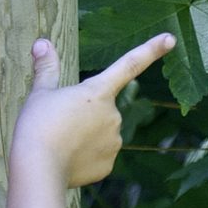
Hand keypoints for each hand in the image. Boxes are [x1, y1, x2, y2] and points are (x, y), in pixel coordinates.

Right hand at [15, 33, 173, 187]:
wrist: (38, 168)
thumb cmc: (37, 125)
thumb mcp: (39, 93)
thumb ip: (46, 68)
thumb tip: (42, 43)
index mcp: (97, 91)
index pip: (129, 65)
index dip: (150, 50)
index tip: (170, 39)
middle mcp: (113, 115)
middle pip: (101, 108)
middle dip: (84, 114)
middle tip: (58, 123)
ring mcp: (113, 141)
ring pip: (100, 133)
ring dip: (84, 135)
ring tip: (59, 142)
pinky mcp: (108, 165)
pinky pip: (98, 155)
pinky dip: (84, 156)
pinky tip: (66, 158)